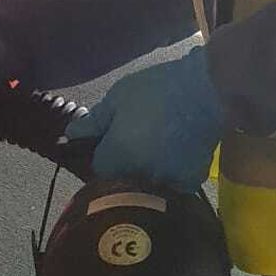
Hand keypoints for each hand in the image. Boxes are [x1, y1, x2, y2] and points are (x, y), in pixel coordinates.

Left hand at [75, 46, 224, 191]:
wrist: (206, 90)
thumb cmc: (156, 89)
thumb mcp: (118, 97)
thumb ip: (93, 122)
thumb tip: (69, 136)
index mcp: (116, 157)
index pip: (99, 169)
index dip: (103, 154)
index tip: (111, 140)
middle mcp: (138, 176)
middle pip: (122, 181)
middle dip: (123, 166)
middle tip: (134, 140)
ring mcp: (166, 182)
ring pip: (147, 186)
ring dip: (146, 173)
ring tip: (154, 146)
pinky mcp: (190, 182)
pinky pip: (172, 186)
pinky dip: (170, 175)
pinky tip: (174, 153)